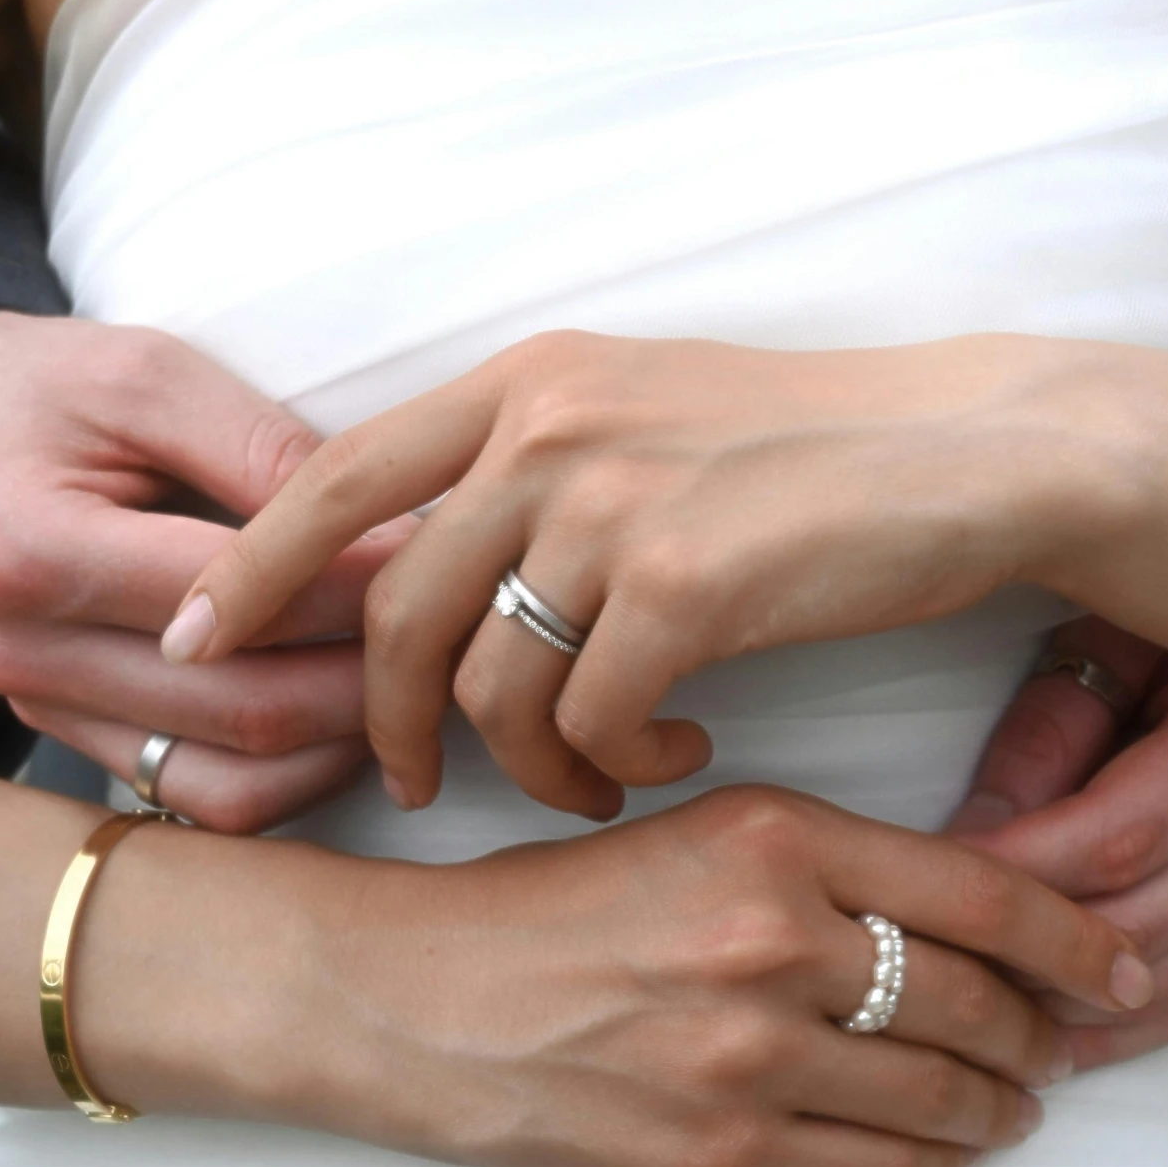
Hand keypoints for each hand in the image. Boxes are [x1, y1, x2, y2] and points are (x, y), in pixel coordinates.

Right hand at [0, 312, 408, 830]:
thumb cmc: (48, 389)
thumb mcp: (148, 372)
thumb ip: (261, 447)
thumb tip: (389, 525)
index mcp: (33, 548)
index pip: (236, 596)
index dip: (356, 583)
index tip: (446, 553)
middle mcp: (28, 653)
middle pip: (245, 705)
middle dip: (374, 675)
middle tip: (462, 632)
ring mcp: (46, 714)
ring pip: (233, 780)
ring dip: (346, 744)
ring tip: (425, 684)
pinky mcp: (73, 742)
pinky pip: (203, 798)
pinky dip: (295, 777)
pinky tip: (354, 720)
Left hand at [170, 329, 1086, 817]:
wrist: (972, 454)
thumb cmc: (810, 453)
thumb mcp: (645, 417)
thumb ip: (531, 471)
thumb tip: (429, 569)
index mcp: (531, 380)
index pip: (337, 473)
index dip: (249, 565)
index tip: (196, 637)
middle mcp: (552, 426)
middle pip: (397, 609)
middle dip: (384, 720)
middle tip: (409, 786)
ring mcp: (616, 502)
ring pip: (492, 685)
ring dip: (531, 764)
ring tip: (596, 775)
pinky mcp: (687, 584)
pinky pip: (591, 722)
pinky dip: (617, 767)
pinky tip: (676, 756)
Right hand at [226, 785, 1150, 1166]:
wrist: (414, 997)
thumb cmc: (551, 906)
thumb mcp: (694, 837)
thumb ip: (825, 865)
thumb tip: (967, 924)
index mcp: (773, 835)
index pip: (984, 892)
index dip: (1077, 940)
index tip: (1121, 967)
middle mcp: (772, 939)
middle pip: (978, 1002)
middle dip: (1042, 1036)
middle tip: (1061, 1047)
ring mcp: (745, 1055)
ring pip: (942, 1096)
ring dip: (1001, 1109)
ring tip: (1015, 1108)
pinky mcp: (716, 1154)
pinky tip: (944, 1155)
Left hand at [946, 619, 1167, 1070]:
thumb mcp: (1120, 641)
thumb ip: (1051, 732)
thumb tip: (974, 835)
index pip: (1115, 839)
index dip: (1011, 871)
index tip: (917, 879)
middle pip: (1133, 928)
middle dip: (1018, 950)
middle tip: (921, 951)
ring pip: (1154, 986)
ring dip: (1052, 1005)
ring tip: (957, 999)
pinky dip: (1104, 1032)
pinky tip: (1030, 1034)